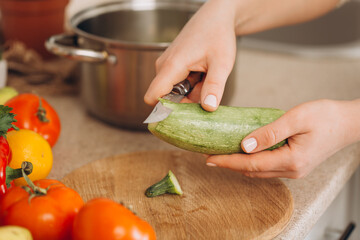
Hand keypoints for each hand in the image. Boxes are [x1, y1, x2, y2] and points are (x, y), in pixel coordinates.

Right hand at [144, 0, 236, 110]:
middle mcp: (164, 66)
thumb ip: (214, 87)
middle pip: (167, 98)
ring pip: (175, 92)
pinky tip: (202, 74)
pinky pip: (178, 84)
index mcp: (172, 65)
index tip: (181, 119)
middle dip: (186, 103)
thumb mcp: (222, 63)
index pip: (153, 97)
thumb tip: (208, 108)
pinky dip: (191, 85)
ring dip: (191, 93)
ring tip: (206, 78)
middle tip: (206, 94)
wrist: (216, 17)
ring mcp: (167, 65)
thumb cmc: (218, 34)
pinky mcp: (172, 66)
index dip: (163, 112)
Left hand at [206, 99, 359, 177]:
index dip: (228, 161)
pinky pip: (268, 168)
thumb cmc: (326, 117)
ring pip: (259, 172)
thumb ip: (270, 132)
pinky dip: (252, 163)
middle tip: (210, 156)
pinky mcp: (295, 165)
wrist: (349, 123)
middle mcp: (292, 170)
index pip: (251, 164)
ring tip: (223, 154)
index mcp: (291, 160)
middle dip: (229, 164)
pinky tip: (244, 154)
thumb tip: (245, 144)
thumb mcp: (296, 119)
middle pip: (252, 171)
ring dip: (240, 165)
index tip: (209, 158)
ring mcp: (294, 170)